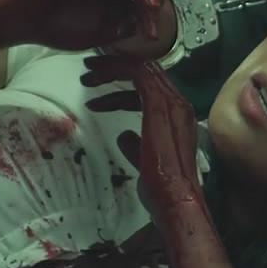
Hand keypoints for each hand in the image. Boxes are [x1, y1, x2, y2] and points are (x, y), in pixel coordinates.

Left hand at [81, 54, 201, 212]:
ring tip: (86, 78)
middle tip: (89, 74)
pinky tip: (96, 81)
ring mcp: (173, 103)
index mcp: (178, 117)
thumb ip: (136, 146)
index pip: (151, 88)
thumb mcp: (144, 161)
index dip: (123, 84)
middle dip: (115, 69)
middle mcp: (180, 105)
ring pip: (142, 68)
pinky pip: (139, 73)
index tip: (98, 89)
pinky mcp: (161, 105)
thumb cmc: (164, 189)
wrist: (176, 199)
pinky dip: (116, 70)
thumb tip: (124, 136)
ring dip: (111, 69)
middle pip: (147, 72)